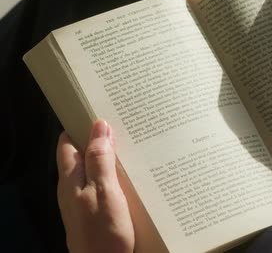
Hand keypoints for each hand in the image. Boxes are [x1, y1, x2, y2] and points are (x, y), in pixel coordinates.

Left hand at [57, 120, 133, 252]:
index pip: (67, 143)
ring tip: (133, 146)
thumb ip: (100, 158)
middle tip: (125, 126)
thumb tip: (99, 125)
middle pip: (80, 154)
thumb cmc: (104, 230)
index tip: (100, 112)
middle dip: (99, 139)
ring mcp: (81, 200)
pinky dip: (114, 175)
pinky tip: (131, 175)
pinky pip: (101, 185)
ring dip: (109, 157)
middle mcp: (71, 187)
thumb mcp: (104, 190)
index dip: (79, 126)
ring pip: (93, 169)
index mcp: (70, 178)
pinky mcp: (94, 212)